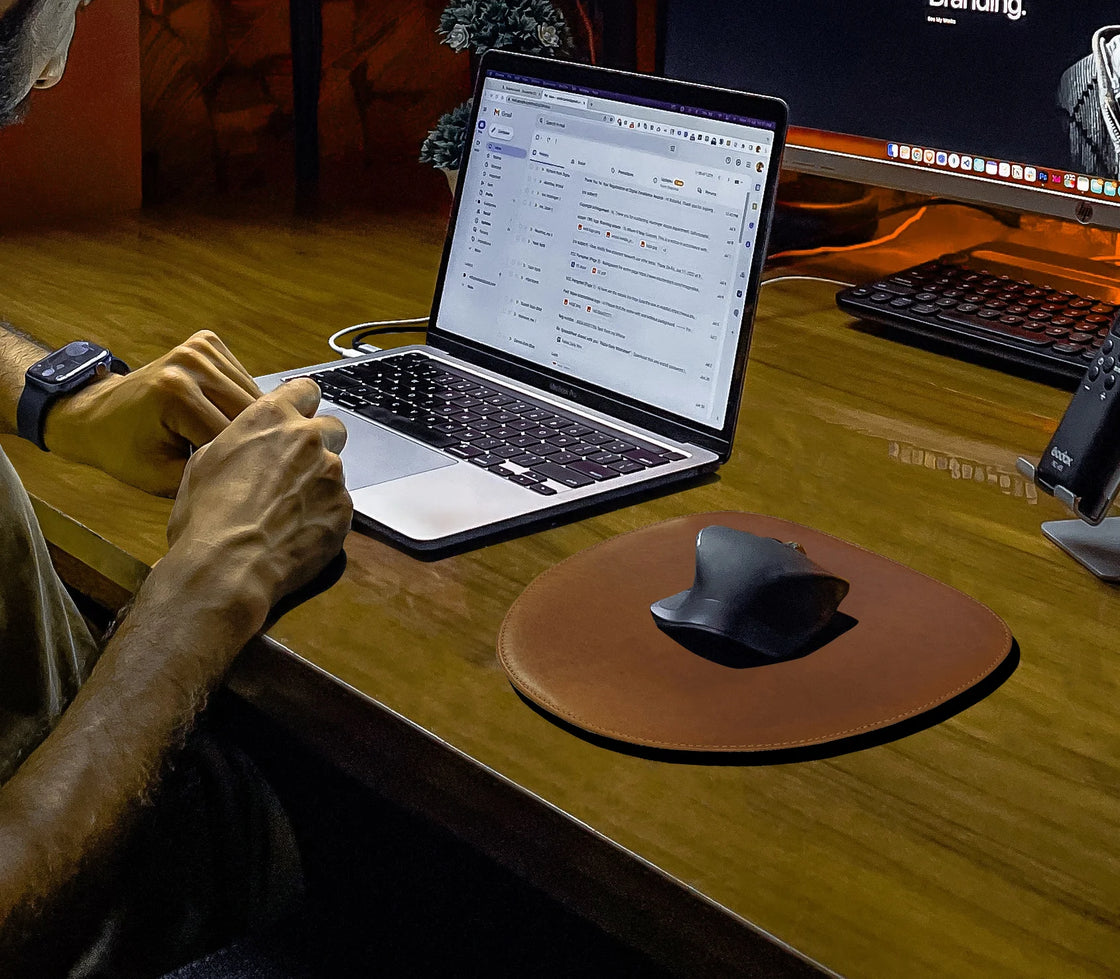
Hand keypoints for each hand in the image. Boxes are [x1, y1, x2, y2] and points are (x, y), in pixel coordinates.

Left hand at [43, 331, 261, 495]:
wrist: (96, 413)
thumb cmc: (124, 449)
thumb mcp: (162, 478)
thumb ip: (207, 475)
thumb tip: (250, 471)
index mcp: (176, 393)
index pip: (230, 434)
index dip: (231, 460)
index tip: (228, 475)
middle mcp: (190, 362)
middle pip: (246, 411)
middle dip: (242, 439)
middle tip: (231, 461)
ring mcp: (199, 347)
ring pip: (252, 396)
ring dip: (245, 421)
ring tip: (224, 439)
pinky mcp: (206, 342)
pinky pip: (244, 380)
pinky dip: (239, 402)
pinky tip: (219, 413)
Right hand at [165, 378, 351, 629]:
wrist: (226, 566)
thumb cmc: (206, 517)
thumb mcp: (205, 461)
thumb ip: (241, 441)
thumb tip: (250, 444)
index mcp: (270, 418)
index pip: (305, 390)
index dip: (302, 406)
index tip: (298, 419)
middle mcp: (307, 438)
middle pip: (332, 427)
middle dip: (319, 444)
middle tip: (295, 470)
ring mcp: (330, 473)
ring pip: (335, 469)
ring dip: (319, 483)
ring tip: (287, 511)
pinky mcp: (344, 508)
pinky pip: (340, 505)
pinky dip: (324, 515)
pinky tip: (297, 532)